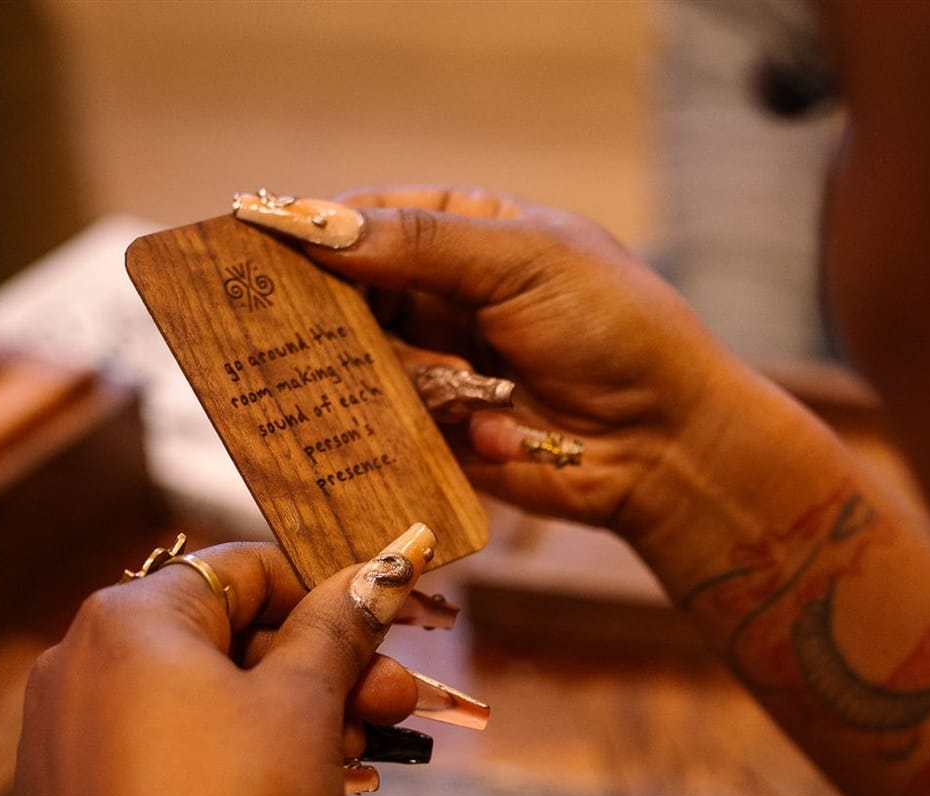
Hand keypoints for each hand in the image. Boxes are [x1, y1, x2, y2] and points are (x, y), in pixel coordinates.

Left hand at [14, 532, 430, 795]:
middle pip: (222, 642)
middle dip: (319, 670)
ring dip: (284, 721)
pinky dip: (227, 766)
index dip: (329, 594)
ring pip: (196, 706)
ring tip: (355, 762)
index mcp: (127, 620)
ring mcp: (61, 742)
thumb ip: (338, 629)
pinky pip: (160, 761)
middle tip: (396, 704)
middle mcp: (76, 666)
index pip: (243, 571)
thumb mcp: (304, 708)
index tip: (391, 624)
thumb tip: (378, 572)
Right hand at [248, 186, 785, 539]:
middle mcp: (449, 299)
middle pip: (351, 295)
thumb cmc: (617, 332)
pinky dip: (407, 430)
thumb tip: (324, 226)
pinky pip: (390, 429)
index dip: (315, 229)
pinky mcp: (443, 437)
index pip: (372, 218)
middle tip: (279, 319)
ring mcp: (443, 369)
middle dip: (323, 311)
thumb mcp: (527, 262)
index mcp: (472, 235)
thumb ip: (424, 244)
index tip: (259, 240)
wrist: (669, 442)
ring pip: (364, 365)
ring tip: (400, 384)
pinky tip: (444, 430)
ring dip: (378, 376)